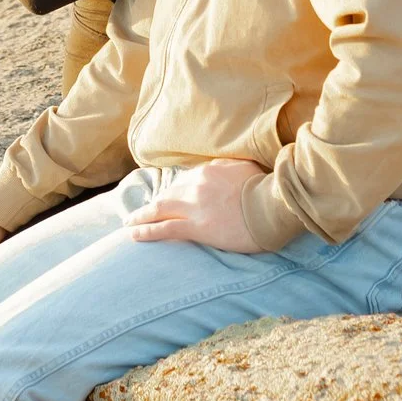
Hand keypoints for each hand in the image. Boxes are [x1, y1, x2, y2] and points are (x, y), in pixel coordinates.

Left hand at [122, 160, 263, 252]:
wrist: (272, 206)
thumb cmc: (266, 188)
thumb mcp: (247, 167)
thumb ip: (229, 167)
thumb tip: (221, 168)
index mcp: (208, 171)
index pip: (184, 181)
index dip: (173, 191)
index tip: (166, 198)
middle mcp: (196, 185)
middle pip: (168, 194)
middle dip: (152, 203)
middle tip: (140, 211)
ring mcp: (194, 206)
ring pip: (159, 209)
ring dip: (141, 216)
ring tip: (129, 222)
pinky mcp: (197, 227)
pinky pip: (164, 228)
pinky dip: (145, 230)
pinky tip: (133, 233)